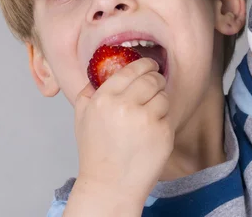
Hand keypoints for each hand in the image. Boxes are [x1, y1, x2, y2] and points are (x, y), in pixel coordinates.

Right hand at [74, 57, 173, 205]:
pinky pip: (169, 115)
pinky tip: (152, 131)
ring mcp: (146, 120)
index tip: (150, 64)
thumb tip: (98, 74)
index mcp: (104, 98)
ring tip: (151, 112)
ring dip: (160, 100)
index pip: (131, 70)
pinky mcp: (163, 134)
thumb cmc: (95, 152)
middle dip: (156, 78)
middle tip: (157, 82)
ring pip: (163, 95)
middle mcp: (125, 106)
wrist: (110, 187)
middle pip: (152, 79)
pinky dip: (163, 120)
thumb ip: (87, 92)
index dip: (144, 64)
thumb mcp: (81, 117)